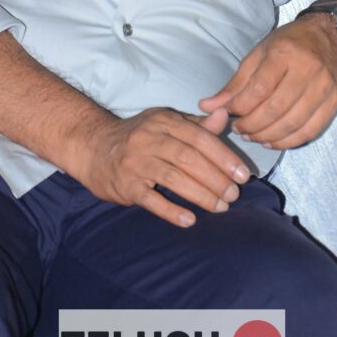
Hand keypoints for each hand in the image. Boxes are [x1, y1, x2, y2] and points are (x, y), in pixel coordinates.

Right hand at [76, 106, 250, 228]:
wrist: (94, 147)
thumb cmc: (139, 136)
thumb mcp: (166, 124)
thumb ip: (197, 124)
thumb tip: (224, 116)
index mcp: (164, 121)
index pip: (199, 137)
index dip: (223, 156)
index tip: (243, 174)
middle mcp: (149, 138)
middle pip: (188, 158)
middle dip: (215, 178)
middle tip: (234, 195)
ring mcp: (135, 161)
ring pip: (173, 178)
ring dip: (200, 194)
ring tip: (220, 207)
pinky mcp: (124, 184)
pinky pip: (150, 199)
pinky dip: (170, 210)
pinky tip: (189, 220)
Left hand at [199, 16, 336, 149]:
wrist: (329, 38)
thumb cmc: (288, 44)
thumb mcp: (258, 54)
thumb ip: (234, 84)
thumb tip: (206, 106)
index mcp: (284, 52)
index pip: (259, 88)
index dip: (241, 107)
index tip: (229, 114)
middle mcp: (307, 69)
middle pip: (276, 109)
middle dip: (252, 125)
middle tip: (239, 130)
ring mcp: (323, 87)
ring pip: (292, 123)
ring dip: (268, 136)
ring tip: (253, 136)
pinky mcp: (334, 102)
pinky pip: (310, 131)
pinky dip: (288, 141)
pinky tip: (273, 140)